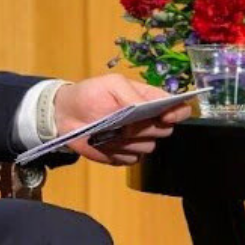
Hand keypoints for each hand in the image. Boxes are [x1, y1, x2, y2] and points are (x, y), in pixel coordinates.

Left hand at [55, 75, 190, 166]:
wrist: (66, 115)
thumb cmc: (90, 94)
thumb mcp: (111, 84)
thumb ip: (131, 94)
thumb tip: (146, 110)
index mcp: (150, 100)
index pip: (178, 108)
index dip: (178, 113)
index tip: (165, 116)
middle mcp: (149, 121)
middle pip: (165, 131)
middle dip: (146, 128)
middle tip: (125, 122)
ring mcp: (137, 140)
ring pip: (148, 147)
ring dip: (129, 141)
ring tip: (110, 131)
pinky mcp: (124, 156)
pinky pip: (131, 160)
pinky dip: (118, 153)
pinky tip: (105, 142)